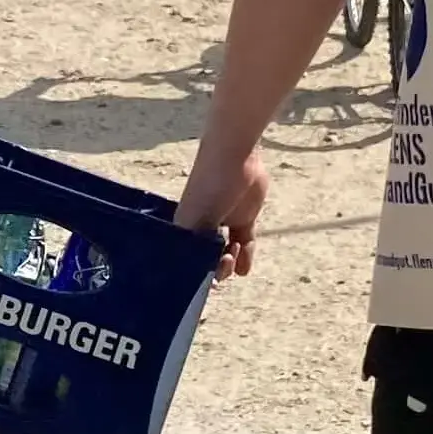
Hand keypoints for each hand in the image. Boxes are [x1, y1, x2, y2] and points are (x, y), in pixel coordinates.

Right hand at [176, 144, 271, 278]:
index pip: (189, 258)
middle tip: (226, 262)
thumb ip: (199, 247)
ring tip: (234, 256)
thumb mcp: (198, 219)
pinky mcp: (245, 218)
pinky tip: (245, 266)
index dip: (197, 271)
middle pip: (208, 258)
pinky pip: (245, 242)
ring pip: (227, 252)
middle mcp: (203, 227)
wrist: (235, 156)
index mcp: (186, 228)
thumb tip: (201, 276)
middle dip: (216, 268)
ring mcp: (225, 222)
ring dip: (231, 262)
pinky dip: (246, 256)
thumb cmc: (208, 184)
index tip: (207, 277)